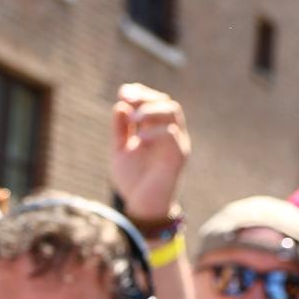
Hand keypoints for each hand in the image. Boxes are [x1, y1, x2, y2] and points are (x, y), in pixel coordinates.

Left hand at [109, 83, 189, 226]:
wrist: (142, 207)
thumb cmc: (133, 180)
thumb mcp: (120, 151)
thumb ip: (119, 130)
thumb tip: (119, 105)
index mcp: (154, 130)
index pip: (153, 102)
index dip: (140, 93)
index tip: (123, 91)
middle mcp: (168, 133)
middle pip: (165, 102)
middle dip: (146, 96)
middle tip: (127, 98)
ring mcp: (176, 142)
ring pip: (173, 112)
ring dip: (152, 109)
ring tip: (134, 116)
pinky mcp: (179, 156)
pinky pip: (173, 133)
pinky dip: (156, 131)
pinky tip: (140, 137)